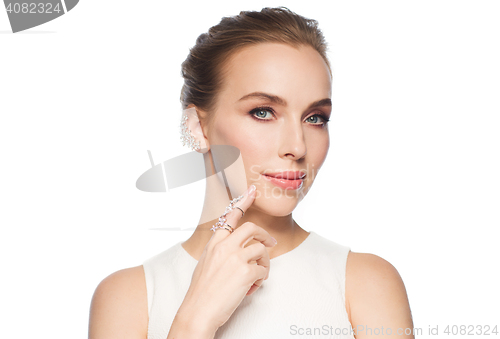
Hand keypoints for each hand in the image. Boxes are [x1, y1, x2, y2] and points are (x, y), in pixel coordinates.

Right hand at [176, 184, 276, 333]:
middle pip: (252, 228)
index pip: (230, 217)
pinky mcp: (246, 271)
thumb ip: (220, 251)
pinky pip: (263, 269)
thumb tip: (239, 249)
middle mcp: (224, 246)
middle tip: (271, 243)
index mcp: (214, 243)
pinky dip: (261, 278)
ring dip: (264, 263)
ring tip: (257, 276)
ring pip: (261, 250)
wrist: (198, 311)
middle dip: (264, 234)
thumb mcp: (206, 263)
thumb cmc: (201, 291)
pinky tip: (251, 287)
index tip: (251, 191)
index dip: (243, 202)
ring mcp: (235, 258)